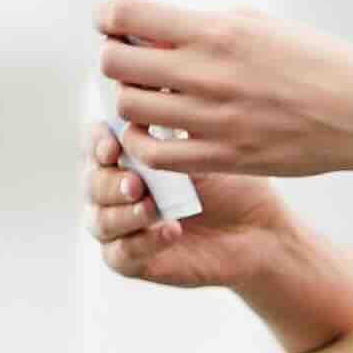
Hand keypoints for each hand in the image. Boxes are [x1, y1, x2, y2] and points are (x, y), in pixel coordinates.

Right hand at [82, 121, 325, 292]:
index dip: (97, 144)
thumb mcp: (206, 150)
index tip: (113, 146)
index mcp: (128, 156)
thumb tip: (152, 93)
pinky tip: (172, 231)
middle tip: (136, 183)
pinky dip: (143, 242)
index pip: (95, 143)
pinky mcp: (133, 260)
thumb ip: (172, 130)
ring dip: (124, 213)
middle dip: (110, 182)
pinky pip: (120, 254)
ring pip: (99, 221)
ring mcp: (122, 226)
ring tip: (154, 207)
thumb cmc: (234, 185)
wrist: (260, 229)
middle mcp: (117, 189)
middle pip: (91, 182)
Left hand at [93, 0, 352, 175]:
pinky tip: (156, 131)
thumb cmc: (323, 65)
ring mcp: (213, 119)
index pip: (127, 15)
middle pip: (115, 63)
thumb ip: (206, 25)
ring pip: (129, 107)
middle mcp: (208, 73)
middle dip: (116, 56)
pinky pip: (154, 153)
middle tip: (131, 60)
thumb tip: (160, 28)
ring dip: (131, 99)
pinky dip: (143, 141)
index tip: (111, 21)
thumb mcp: (262, 24)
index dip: (108, 16)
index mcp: (218, 31)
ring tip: (150, 97)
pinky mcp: (223, 156)